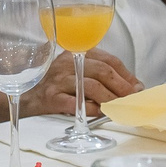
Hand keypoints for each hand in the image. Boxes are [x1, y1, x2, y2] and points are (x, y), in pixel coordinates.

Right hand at [25, 49, 139, 116]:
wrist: (28, 96)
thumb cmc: (58, 85)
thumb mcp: (78, 72)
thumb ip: (102, 76)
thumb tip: (134, 86)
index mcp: (78, 53)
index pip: (109, 60)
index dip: (126, 74)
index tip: (137, 87)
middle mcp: (69, 63)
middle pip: (102, 71)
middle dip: (122, 86)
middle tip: (131, 98)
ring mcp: (60, 79)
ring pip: (91, 86)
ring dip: (109, 98)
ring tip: (118, 107)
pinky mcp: (52, 97)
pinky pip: (77, 104)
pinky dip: (91, 109)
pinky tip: (99, 113)